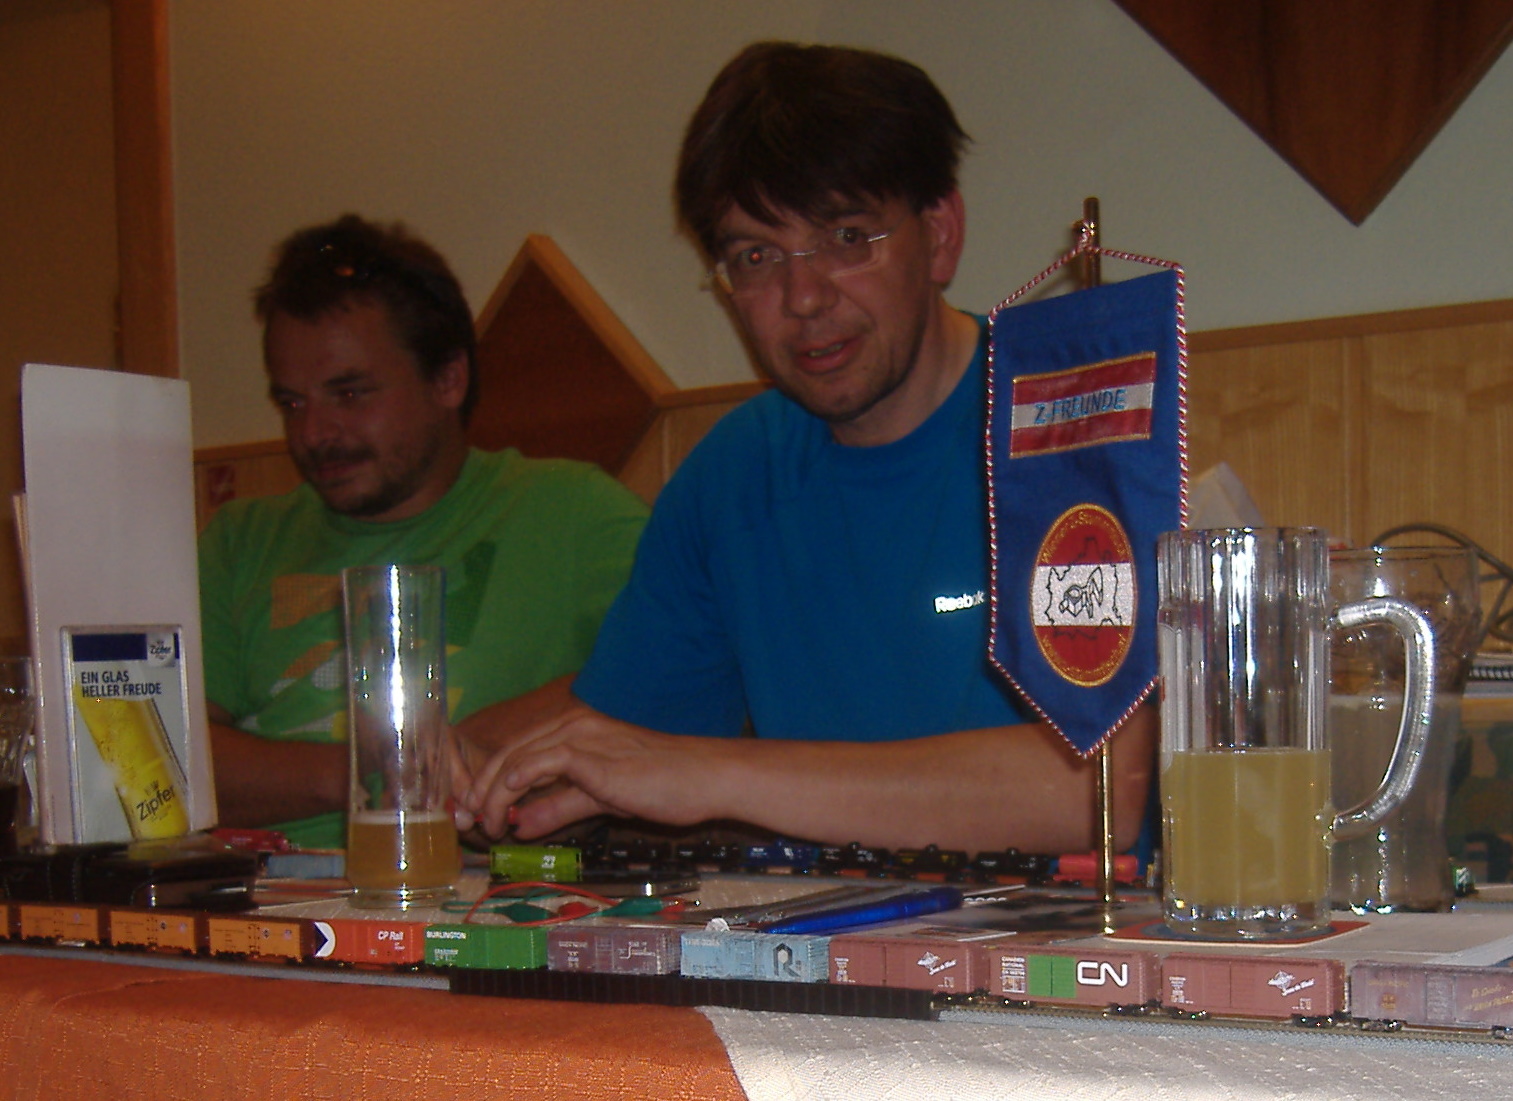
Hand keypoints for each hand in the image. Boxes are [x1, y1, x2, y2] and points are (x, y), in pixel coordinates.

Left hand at [455, 701, 729, 839]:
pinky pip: (534, 766)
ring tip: (484, 828)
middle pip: (506, 752)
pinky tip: (507, 816)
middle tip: (465, 823)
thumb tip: (520, 824)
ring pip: (513, 758)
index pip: (518, 751)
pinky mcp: (586, 751)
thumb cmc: (662, 786)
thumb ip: (558, 806)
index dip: (489, 783)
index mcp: (576, 728)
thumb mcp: (600, 798)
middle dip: (478, 790)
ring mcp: (578, 733)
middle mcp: (572, 722)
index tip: (474, 815)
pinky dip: (511, 790)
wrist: (702, 778)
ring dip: (489, 795)